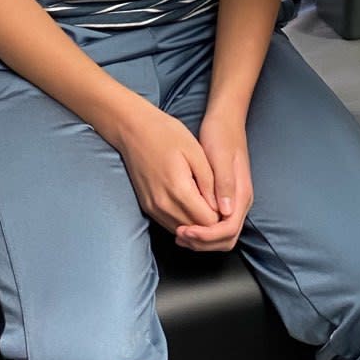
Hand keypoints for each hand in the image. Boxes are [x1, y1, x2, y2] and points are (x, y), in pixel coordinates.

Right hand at [115, 99, 219, 234]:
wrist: (133, 129)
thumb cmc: (166, 134)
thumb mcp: (195, 151)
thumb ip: (209, 182)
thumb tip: (221, 207)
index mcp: (178, 189)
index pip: (207, 221)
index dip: (221, 214)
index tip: (226, 201)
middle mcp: (163, 205)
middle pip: (196, 229)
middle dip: (211, 222)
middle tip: (219, 202)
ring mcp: (153, 208)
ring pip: (183, 230)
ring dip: (196, 223)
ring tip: (206, 202)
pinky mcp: (147, 207)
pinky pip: (170, 224)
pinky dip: (183, 219)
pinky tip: (190, 204)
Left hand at [176, 110, 252, 251]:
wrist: (225, 121)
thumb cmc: (221, 135)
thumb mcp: (221, 156)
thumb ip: (224, 183)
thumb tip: (224, 211)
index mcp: (241, 194)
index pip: (227, 230)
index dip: (206, 236)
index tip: (184, 230)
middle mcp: (239, 202)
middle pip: (225, 239)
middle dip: (202, 242)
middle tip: (178, 235)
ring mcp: (232, 201)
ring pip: (220, 235)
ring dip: (200, 240)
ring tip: (178, 233)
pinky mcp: (223, 199)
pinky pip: (214, 224)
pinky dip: (199, 230)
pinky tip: (182, 223)